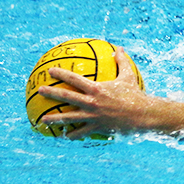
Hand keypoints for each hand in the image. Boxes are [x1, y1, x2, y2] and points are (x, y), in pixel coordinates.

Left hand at [37, 47, 183, 137]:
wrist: (143, 114)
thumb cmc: (136, 95)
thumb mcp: (129, 76)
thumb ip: (121, 62)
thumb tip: (119, 48)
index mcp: (97, 89)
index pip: (74, 79)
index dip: (61, 74)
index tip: (50, 71)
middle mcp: (92, 102)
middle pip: (66, 97)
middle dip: (51, 93)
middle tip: (40, 91)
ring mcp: (93, 116)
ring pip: (69, 118)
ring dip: (54, 119)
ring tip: (43, 120)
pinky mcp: (97, 127)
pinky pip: (82, 132)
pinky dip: (73, 134)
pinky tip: (66, 136)